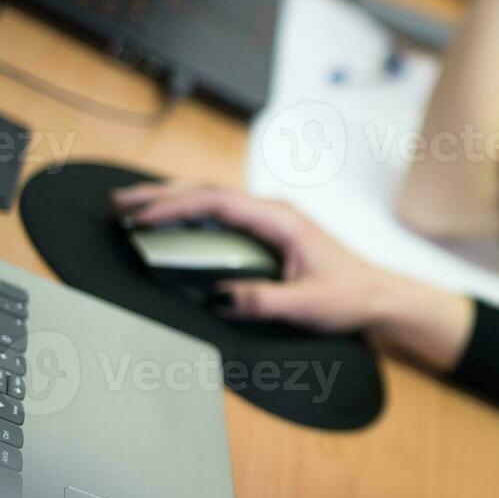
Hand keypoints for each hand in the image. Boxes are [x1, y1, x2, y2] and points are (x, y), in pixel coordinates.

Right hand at [110, 183, 468, 358]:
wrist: (379, 296)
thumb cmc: (350, 295)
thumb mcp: (306, 305)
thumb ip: (261, 302)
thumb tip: (219, 297)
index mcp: (281, 220)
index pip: (218, 203)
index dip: (175, 206)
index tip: (141, 216)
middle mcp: (273, 213)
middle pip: (209, 193)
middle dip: (162, 194)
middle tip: (119, 202)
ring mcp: (270, 221)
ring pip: (213, 200)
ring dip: (173, 201)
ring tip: (133, 207)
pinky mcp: (267, 234)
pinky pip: (221, 216)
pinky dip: (190, 214)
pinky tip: (170, 221)